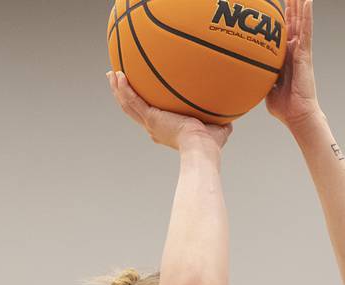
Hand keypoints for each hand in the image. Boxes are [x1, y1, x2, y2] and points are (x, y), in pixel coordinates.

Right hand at [107, 71, 231, 151]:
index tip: (138, 94)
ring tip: (112, 74)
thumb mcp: (217, 130)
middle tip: (115, 79)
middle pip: (132, 109)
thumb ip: (220, 123)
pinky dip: (124, 88)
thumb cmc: (211, 146)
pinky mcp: (151, 118)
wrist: (202, 149)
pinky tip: (119, 74)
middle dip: (122, 93)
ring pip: (128, 104)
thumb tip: (232, 119)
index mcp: (165, 130)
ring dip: (118, 88)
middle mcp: (154, 128)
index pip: (149, 116)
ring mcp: (151, 123)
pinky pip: (133, 100)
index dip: (141, 105)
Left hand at [266, 0, 321, 129]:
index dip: (278, 20)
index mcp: (285, 59)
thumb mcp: (265, 88)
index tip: (272, 8)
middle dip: (290, 6)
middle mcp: (294, 52)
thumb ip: (258, 77)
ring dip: (299, 5)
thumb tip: (243, 74)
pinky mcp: (305, 55)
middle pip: (292, 23)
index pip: (281, 34)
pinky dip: (307, 16)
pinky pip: (306, 31)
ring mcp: (301, 52)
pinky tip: (307, 1)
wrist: (297, 116)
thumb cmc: (284, 108)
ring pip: (300, 22)